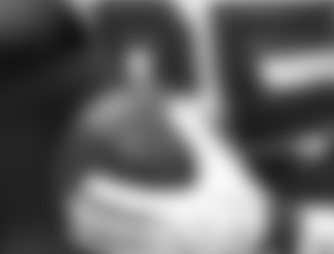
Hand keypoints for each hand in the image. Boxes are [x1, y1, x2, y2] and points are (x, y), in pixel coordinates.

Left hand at [66, 101, 279, 253]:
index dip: (103, 197)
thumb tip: (170, 96)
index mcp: (180, 217)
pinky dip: (114, 253)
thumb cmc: (237, 193)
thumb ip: (194, 130)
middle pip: (117, 237)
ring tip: (74, 228)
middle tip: (69, 203)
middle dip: (86, 223)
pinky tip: (101, 246)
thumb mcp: (221, 160)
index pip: (131, 207)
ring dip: (94, 243)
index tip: (83, 182)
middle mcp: (171, 246)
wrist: (264, 239)